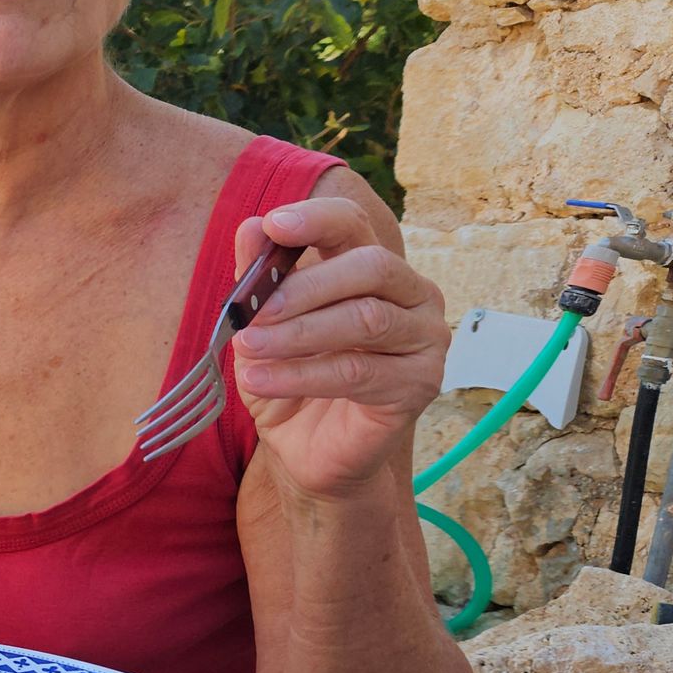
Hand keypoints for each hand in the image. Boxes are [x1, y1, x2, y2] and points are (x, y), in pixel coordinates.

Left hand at [229, 190, 445, 498]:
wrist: (307, 451)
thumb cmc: (290, 379)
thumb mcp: (262, 327)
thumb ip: (260, 278)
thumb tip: (251, 226)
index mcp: (375, 269)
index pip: (355, 226)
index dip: (317, 220)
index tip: (274, 224)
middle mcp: (413, 295)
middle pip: (371, 267)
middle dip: (305, 285)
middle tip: (253, 311)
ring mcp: (425, 339)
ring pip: (366, 319)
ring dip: (298, 333)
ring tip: (247, 349)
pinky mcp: (420, 384)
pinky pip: (359, 371)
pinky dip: (301, 375)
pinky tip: (260, 379)